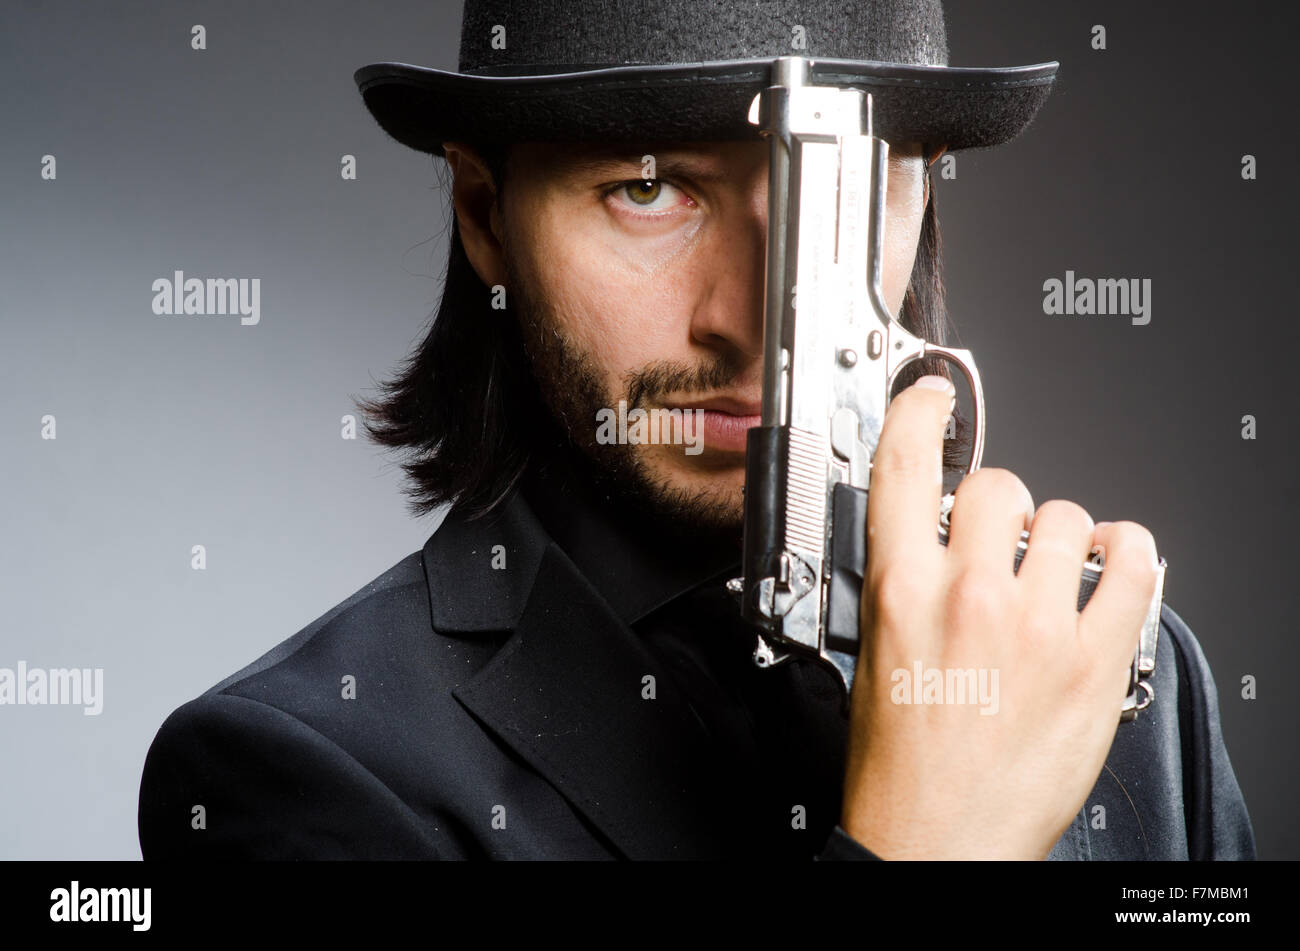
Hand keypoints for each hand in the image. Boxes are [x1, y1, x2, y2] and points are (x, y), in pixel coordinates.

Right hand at [839, 375, 1160, 858]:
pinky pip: (1133, 566)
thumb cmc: (901, 764)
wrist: (938, 840)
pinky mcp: (1094, 661)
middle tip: (997, 539)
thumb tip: (932, 543)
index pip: (904, 466)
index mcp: (901, 592)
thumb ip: (905, 584)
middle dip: (998, 503)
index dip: (918, 412)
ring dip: (1059, 534)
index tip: (933, 398)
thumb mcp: (874, 654)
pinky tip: (1110, 567)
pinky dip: (1127, 555)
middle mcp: (969, 597)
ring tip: (1052, 570)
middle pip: (997, 485)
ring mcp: (1037, 626)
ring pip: (1068, 517)